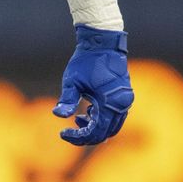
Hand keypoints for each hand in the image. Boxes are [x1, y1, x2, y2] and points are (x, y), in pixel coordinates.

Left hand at [53, 25, 133, 144]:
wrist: (102, 44)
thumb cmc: (85, 62)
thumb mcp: (72, 82)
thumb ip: (66, 100)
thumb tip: (57, 115)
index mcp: (109, 103)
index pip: (96, 132)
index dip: (78, 137)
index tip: (62, 133)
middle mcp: (121, 105)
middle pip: (105, 133)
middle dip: (86, 135)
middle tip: (68, 132)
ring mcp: (125, 101)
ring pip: (112, 126)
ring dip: (95, 127)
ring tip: (77, 118)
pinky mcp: (125, 97)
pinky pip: (115, 116)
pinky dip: (101, 119)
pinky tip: (86, 112)